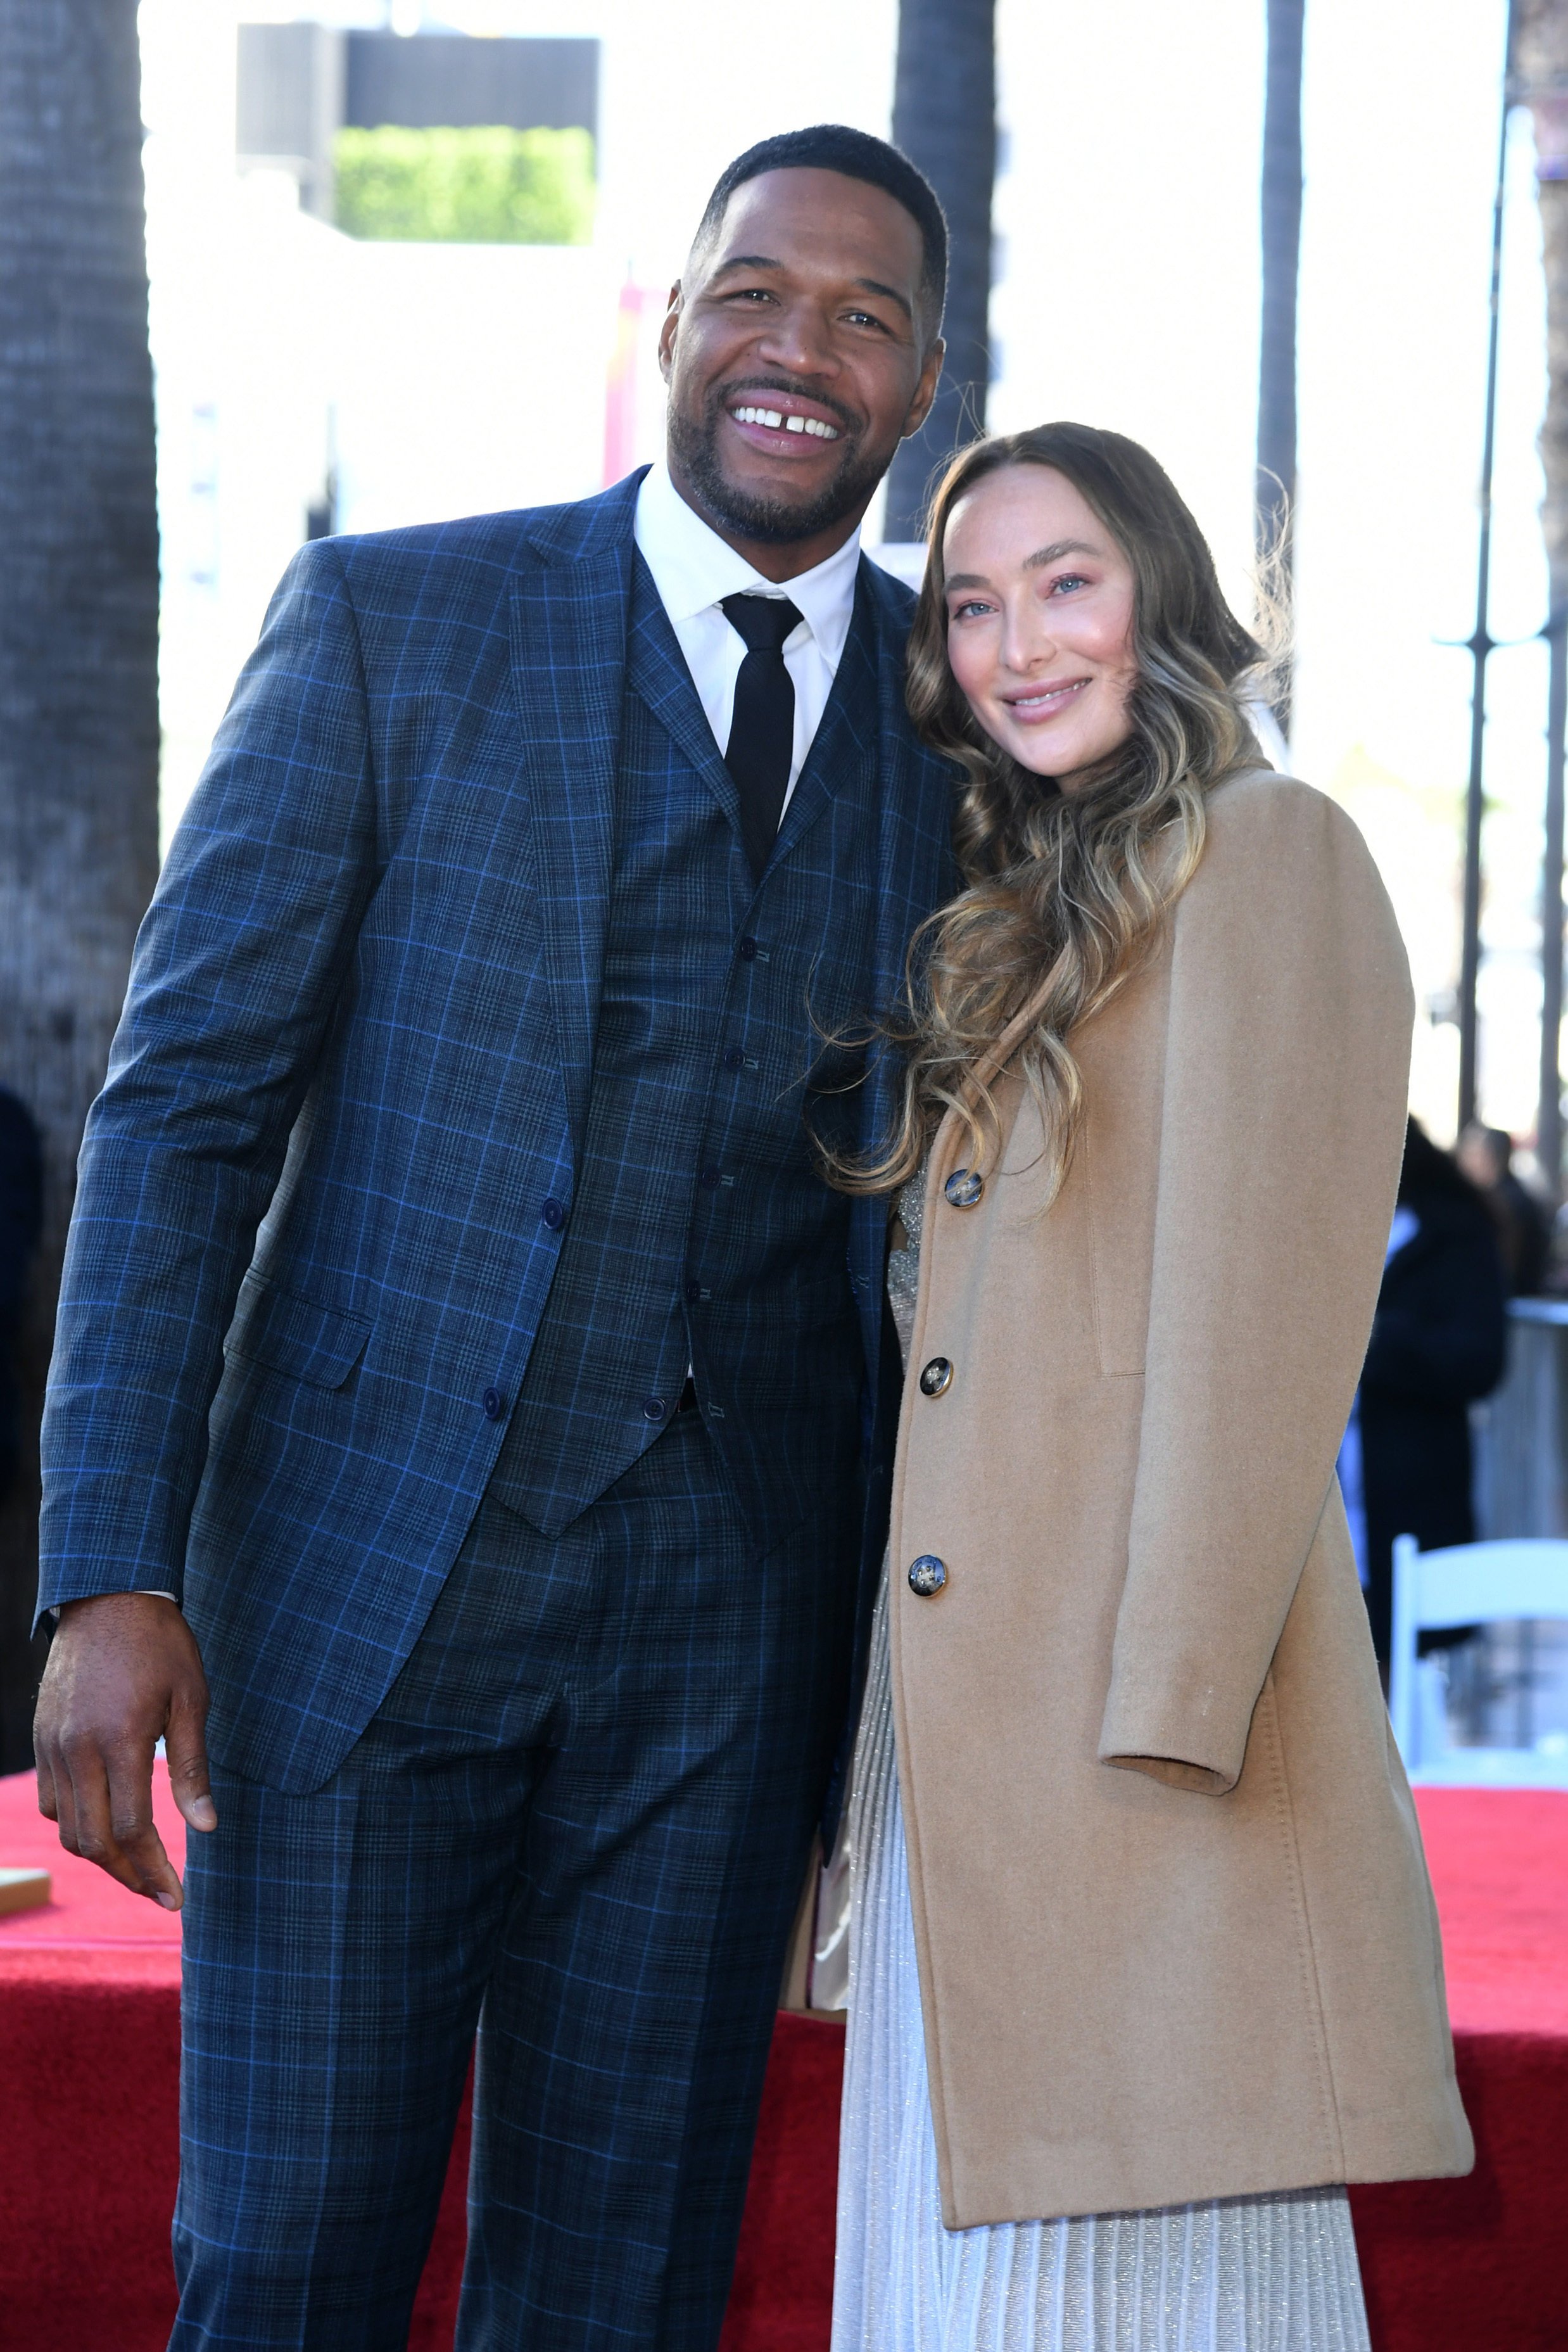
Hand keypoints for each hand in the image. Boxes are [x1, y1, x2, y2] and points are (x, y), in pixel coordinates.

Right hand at [34, 1593, 215, 1908]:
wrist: (109, 1596)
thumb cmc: (161, 1645)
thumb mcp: (191, 1699)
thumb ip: (193, 1767)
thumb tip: (206, 1827)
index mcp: (120, 1740)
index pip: (130, 1830)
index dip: (154, 1870)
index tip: (179, 1896)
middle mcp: (77, 1749)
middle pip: (93, 1842)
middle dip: (129, 1876)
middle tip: (162, 1894)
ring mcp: (53, 1746)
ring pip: (68, 1828)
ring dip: (101, 1856)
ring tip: (140, 1866)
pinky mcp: (42, 1738)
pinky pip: (54, 1801)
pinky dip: (78, 1824)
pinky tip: (108, 1824)